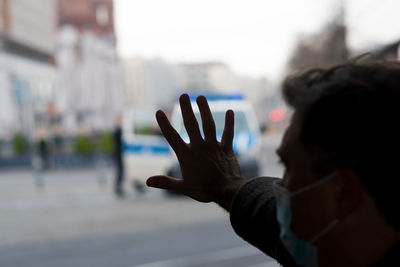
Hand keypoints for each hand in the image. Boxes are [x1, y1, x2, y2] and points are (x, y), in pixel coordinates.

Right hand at [146, 94, 246, 210]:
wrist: (228, 192)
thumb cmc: (205, 190)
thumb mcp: (183, 188)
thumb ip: (165, 182)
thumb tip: (148, 181)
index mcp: (187, 156)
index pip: (172, 137)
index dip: (165, 124)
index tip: (159, 111)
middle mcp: (200, 147)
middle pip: (192, 125)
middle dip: (186, 109)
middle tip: (183, 95)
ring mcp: (214, 146)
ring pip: (209, 125)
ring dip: (205, 110)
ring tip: (201, 97)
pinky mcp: (226, 148)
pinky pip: (228, 133)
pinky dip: (229, 123)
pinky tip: (230, 111)